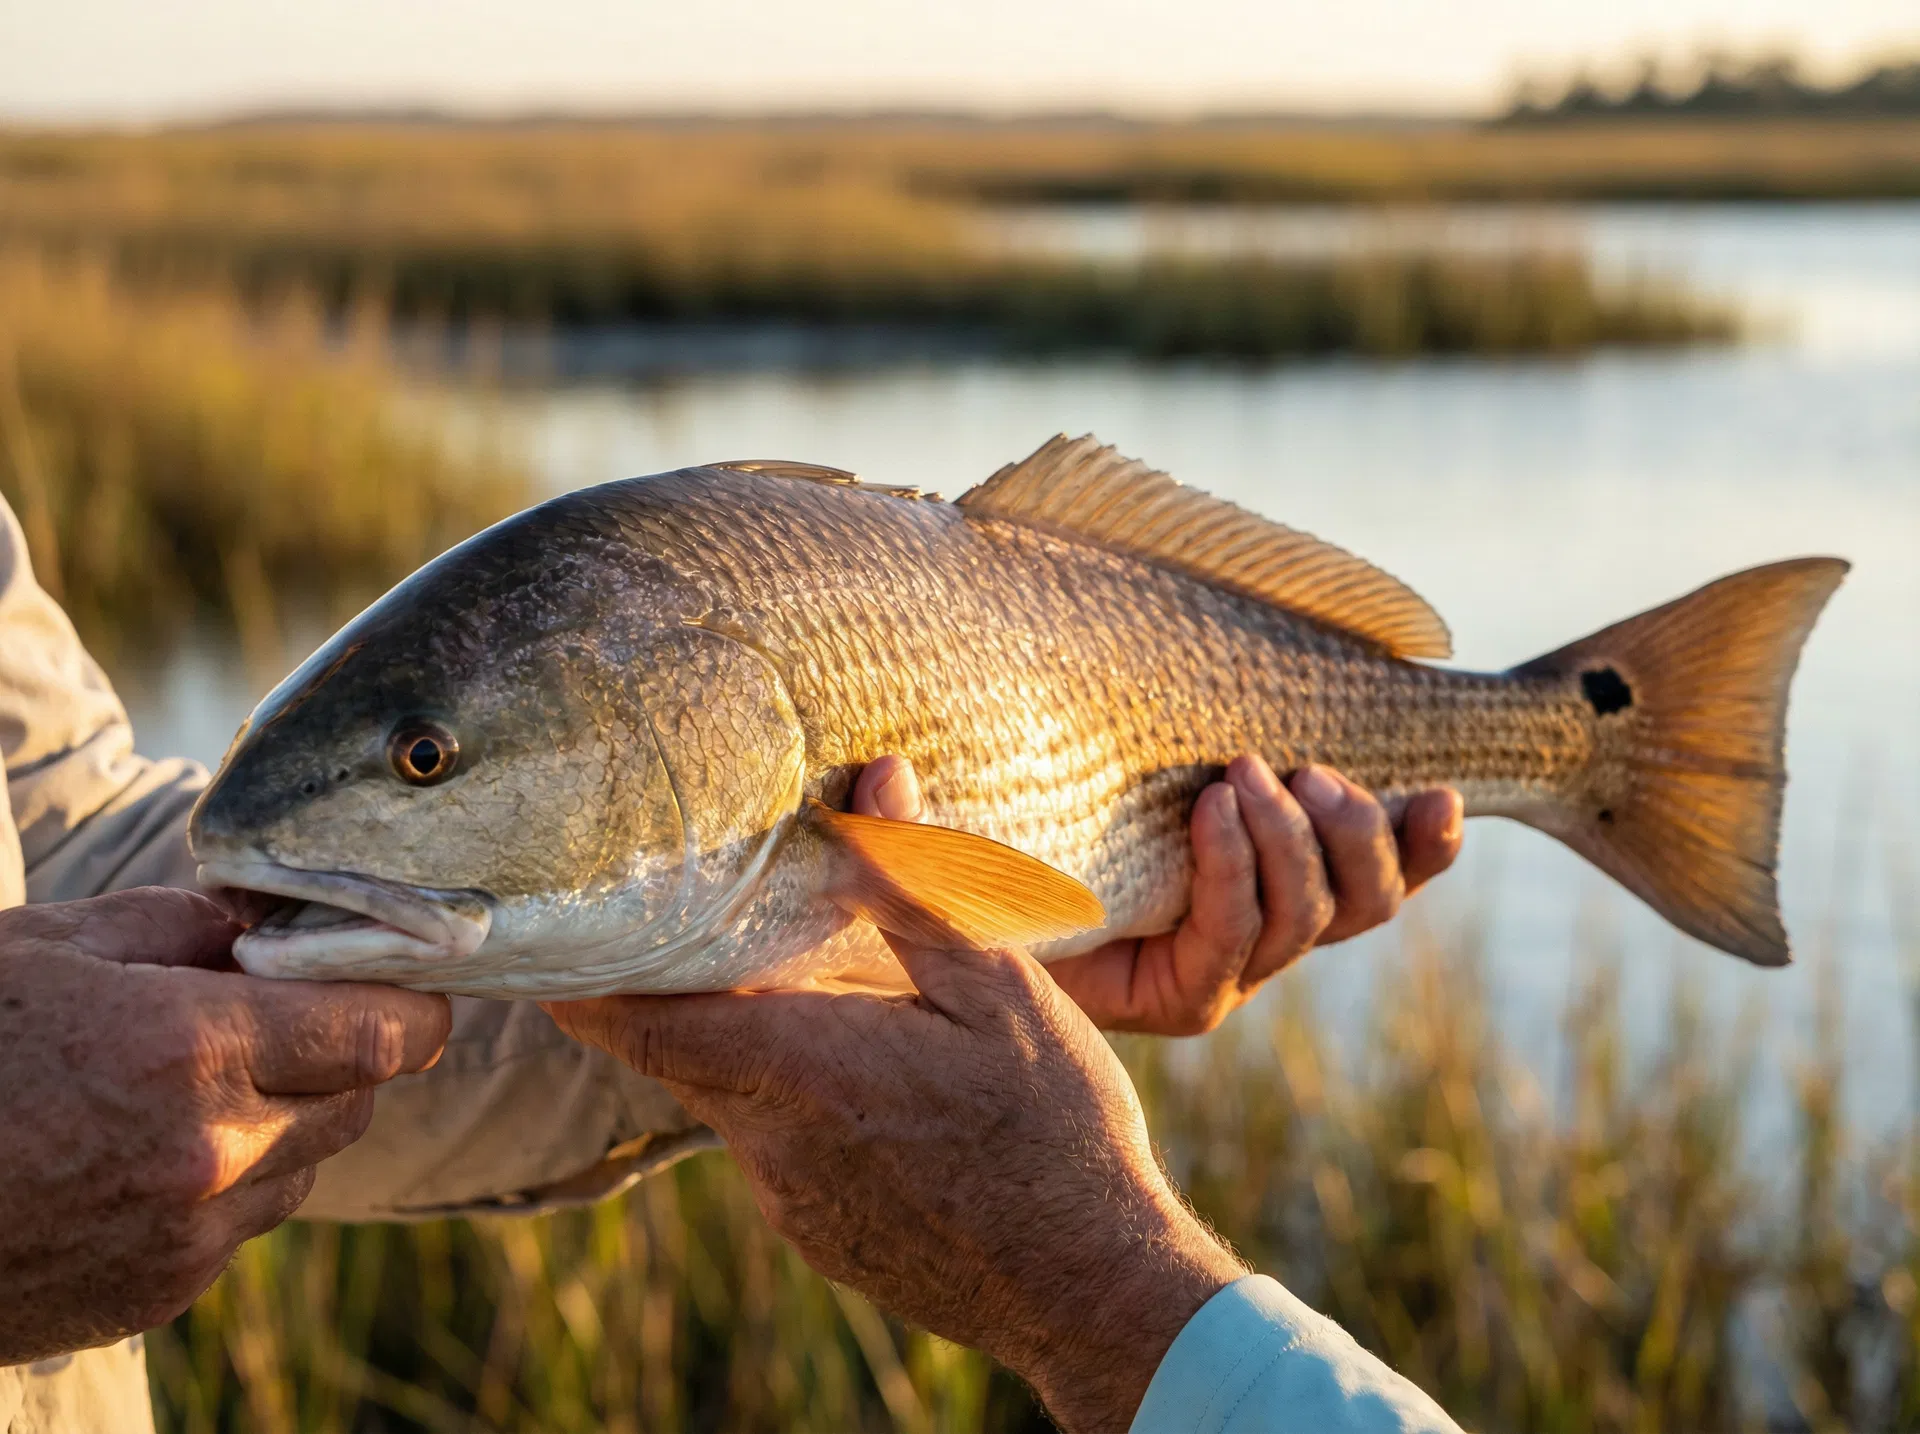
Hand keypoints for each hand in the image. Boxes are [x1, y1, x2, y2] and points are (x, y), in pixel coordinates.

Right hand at [0, 887, 450, 1363]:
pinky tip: (146, 1152)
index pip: (385, 1031)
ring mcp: (185, 1235)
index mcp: (190, 1048)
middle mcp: (208, 1151)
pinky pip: (245, 1226)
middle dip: (340, 1053)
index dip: (413, 1002)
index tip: (413, 982)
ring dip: (285, 1121)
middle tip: (283, 1019)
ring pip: (307, 1165)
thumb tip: (274, 918)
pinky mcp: (157, 1294)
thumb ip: (186, 926)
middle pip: (359, 1098)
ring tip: (191, 1086)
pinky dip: (230, 1184)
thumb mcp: (54, 947)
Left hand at [548, 939, 1245, 1433]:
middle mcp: (772, 1146)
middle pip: (683, 1054)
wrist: (1093, 1287)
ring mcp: (792, 1204)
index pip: (640, 1023)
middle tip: (712, 924)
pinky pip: (778, 1152)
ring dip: (758, 1047)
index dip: (586, 978)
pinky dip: (796, 1104)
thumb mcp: (1000, 987)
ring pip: (735, 1102)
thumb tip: (870, 783)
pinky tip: (874, 1084)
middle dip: (686, 990)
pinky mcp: (821, 1239)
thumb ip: (915, 887)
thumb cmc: (1054, 1129)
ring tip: (823, 998)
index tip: (561, 932)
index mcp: (802, 1068)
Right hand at [851, 755, 1462, 1034]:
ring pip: (1357, 908)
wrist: (1049, 873)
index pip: (1225, 951)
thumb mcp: (964, 878)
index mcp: (1164, 988)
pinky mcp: (1307, 886)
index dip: (1235, 880)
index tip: (1211, 798)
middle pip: (1305, 926)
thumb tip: (871, 774)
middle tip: (1250, 770)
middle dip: (1293, 843)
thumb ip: (925, 851)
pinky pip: (1390, 882)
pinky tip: (1442, 804)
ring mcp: (1274, 928)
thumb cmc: (996, 878)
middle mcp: (1229, 968)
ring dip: (1350, 834)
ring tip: (1315, 770)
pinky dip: (1422, 843)